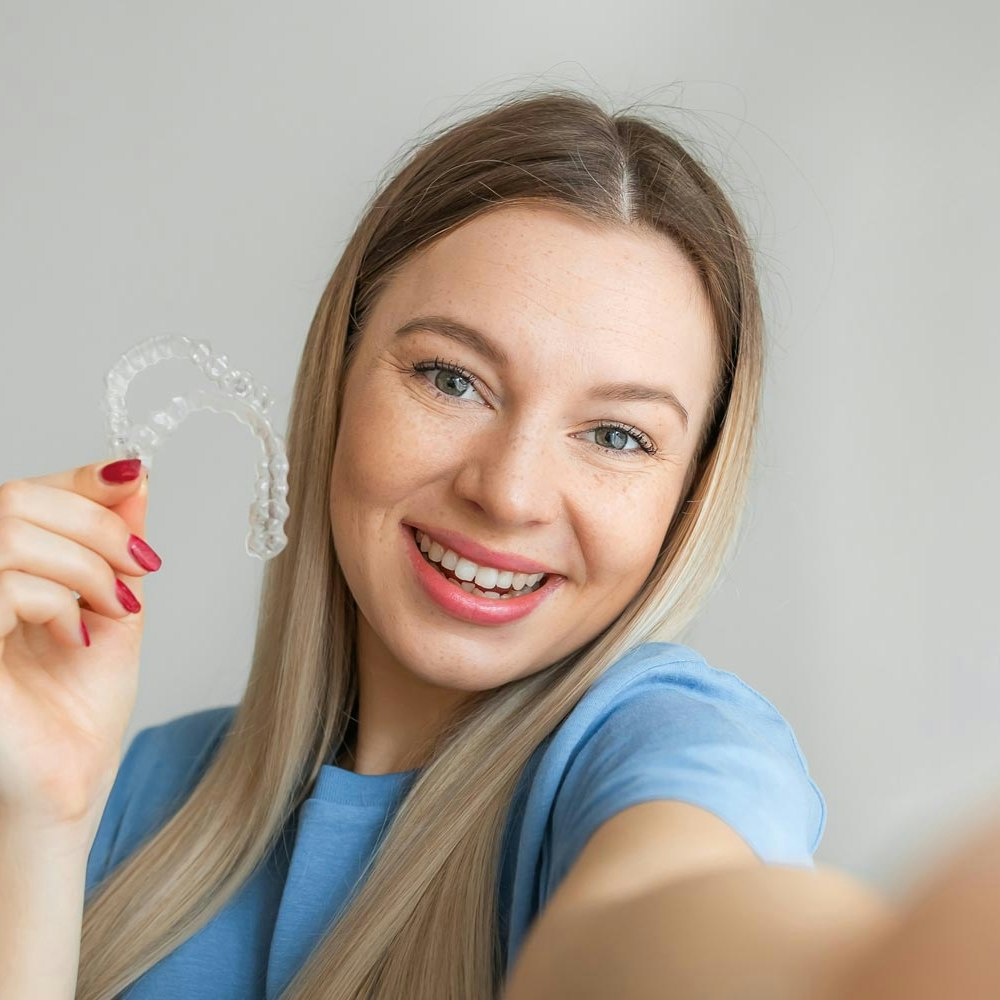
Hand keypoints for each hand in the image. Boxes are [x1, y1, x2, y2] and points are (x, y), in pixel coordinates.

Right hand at [0, 459, 158, 832]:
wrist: (66, 786)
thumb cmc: (79, 708)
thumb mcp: (112, 607)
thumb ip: (114, 545)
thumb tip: (132, 477)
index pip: (25, 492)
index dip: (78, 478)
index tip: (132, 477)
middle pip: (17, 498)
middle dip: (95, 524)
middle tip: (141, 565)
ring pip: (11, 532)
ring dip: (86, 565)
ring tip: (116, 609)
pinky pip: (3, 583)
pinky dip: (58, 600)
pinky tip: (78, 637)